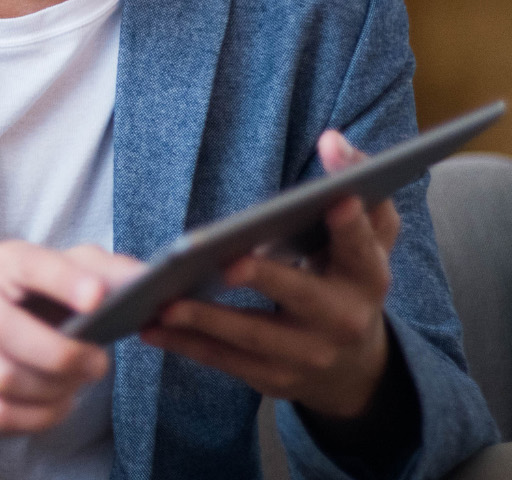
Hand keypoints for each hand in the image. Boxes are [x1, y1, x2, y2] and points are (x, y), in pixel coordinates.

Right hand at [0, 242, 143, 443]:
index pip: (30, 267)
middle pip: (5, 329)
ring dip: (52, 390)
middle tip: (99, 365)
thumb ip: (106, 271)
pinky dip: (37, 416)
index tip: (99, 299)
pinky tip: (57, 404)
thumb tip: (145, 280)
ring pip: (3, 378)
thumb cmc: (34, 299)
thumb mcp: (66, 272)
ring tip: (76, 384)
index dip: (64, 282)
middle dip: (61, 355)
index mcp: (4, 264)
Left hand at [142, 130, 399, 418]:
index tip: (336, 198)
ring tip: (164, 300)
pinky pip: (223, 360)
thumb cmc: (346, 276)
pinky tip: (148, 326)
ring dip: (207, 319)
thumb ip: (357, 183)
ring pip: (252, 335)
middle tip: (228, 261)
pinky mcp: (273, 377)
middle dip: (267, 278)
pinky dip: (185, 344)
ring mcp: (307, 354)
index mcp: (367, 276)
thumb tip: (334, 140)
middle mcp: (343, 319)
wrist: (353, 364)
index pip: (363, 247)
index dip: (352, 224)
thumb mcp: (366, 236)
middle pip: (302, 295)